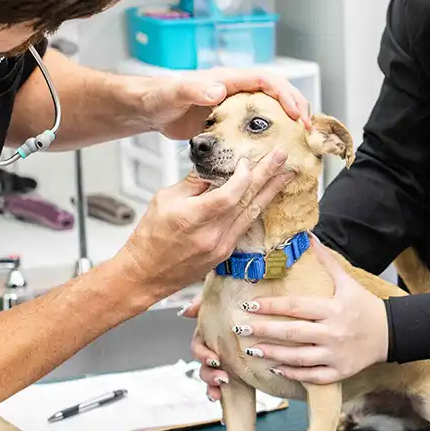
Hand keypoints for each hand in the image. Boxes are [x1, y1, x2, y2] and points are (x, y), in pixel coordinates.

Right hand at [115, 150, 293, 302]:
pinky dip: (256, 209)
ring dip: (269, 192)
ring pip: (252, 214)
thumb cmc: (150, 238)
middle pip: (247, 200)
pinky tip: (266, 198)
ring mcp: (221, 246)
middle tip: (281, 157)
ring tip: (284, 175)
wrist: (145, 273)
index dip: (243, 175)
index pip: (230, 194)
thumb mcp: (164, 199)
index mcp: (194, 218)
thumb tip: (214, 169)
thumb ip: (193, 183)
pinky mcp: (224, 253)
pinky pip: (245, 227)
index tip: (248, 161)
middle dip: (266, 175)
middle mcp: (212, 234)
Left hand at [142, 69, 310, 140]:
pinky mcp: (228, 121)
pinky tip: (276, 149)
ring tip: (301, 139)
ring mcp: (233, 106)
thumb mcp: (174, 93)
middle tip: (308, 129)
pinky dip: (272, 133)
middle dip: (296, 106)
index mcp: (228, 80)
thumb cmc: (158, 96)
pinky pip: (257, 123)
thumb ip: (193, 90)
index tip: (297, 115)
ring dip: (288, 120)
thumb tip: (218, 91)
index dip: (286, 95)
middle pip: (276, 92)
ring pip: (270, 108)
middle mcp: (235, 90)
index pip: (267, 81)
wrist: (148, 108)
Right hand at [179, 297, 228, 401]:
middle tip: (222, 376)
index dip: (203, 355)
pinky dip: (220, 394)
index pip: (198, 347)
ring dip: (213, 385)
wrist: (264, 312)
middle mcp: (214, 349)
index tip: (214, 360)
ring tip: (222, 387)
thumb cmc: (238, 302)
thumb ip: (202, 302)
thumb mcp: (221, 298)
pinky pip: (225, 386)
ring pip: (211, 378)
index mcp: (209, 333)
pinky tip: (222, 401)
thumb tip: (185, 310)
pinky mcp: (238, 371)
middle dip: (209, 375)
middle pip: (204, 367)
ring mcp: (225, 361)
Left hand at [237, 239, 388, 383]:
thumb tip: (309, 237)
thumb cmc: (364, 305)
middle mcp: (333, 332)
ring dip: (272, 354)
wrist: (389, 334)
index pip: (296, 306)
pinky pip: (311, 376)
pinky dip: (292, 373)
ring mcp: (335, 355)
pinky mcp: (339, 372)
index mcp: (333, 309)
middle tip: (240, 328)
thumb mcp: (347, 282)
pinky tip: (276, 367)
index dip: (271, 306)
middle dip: (264, 330)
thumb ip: (326, 261)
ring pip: (298, 357)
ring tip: (250, 350)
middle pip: (292, 332)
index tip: (249, 305)